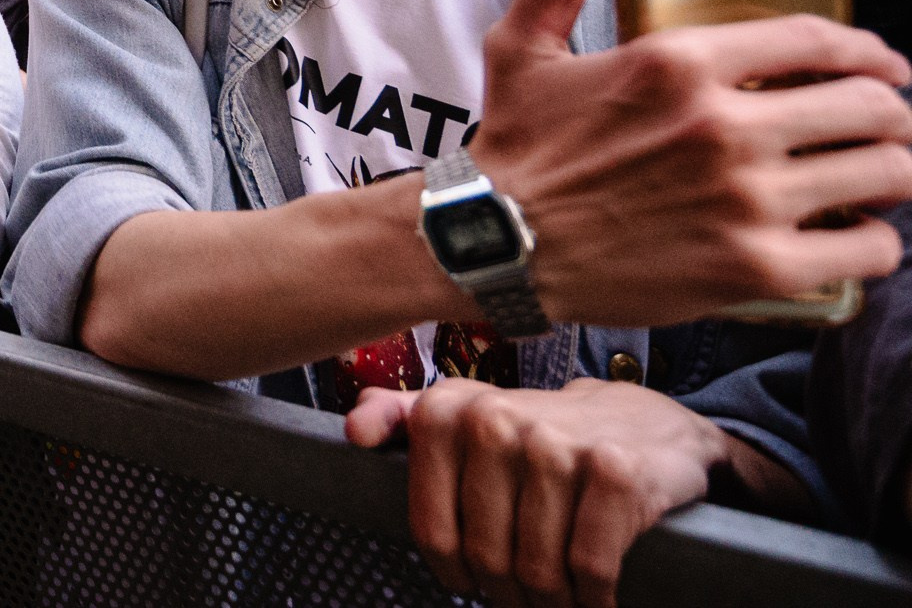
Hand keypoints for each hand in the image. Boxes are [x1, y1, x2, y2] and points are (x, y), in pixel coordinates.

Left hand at [346, 378, 731, 607]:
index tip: (471, 581)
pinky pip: (590, 567)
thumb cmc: (541, 433)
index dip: (453, 572)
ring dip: (551, 601)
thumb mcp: (467, 416)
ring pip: (538, 569)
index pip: (431, 530)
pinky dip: (593, 597)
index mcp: (448, 411)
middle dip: (507, 592)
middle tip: (524, 596)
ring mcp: (557, 445)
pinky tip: (596, 597)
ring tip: (557, 598)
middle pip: (486, 557)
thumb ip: (402, 419)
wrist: (643, 423)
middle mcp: (496, 420)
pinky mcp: (615, 472)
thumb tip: (355, 430)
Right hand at [468, 0, 911, 324]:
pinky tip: (854, 237)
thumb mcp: (521, 47)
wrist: (493, 245)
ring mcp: (747, 199)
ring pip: (884, 174)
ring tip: (880, 177)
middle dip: (892, 113)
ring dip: (893, 172)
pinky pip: (866, 252)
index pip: (817, 40)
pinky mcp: (757, 267)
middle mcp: (724, 125)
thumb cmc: (514, 151)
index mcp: (678, 64)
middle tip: (885, 125)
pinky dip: (874, 245)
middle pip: (870, 106)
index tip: (883, 66)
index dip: (869, 51)